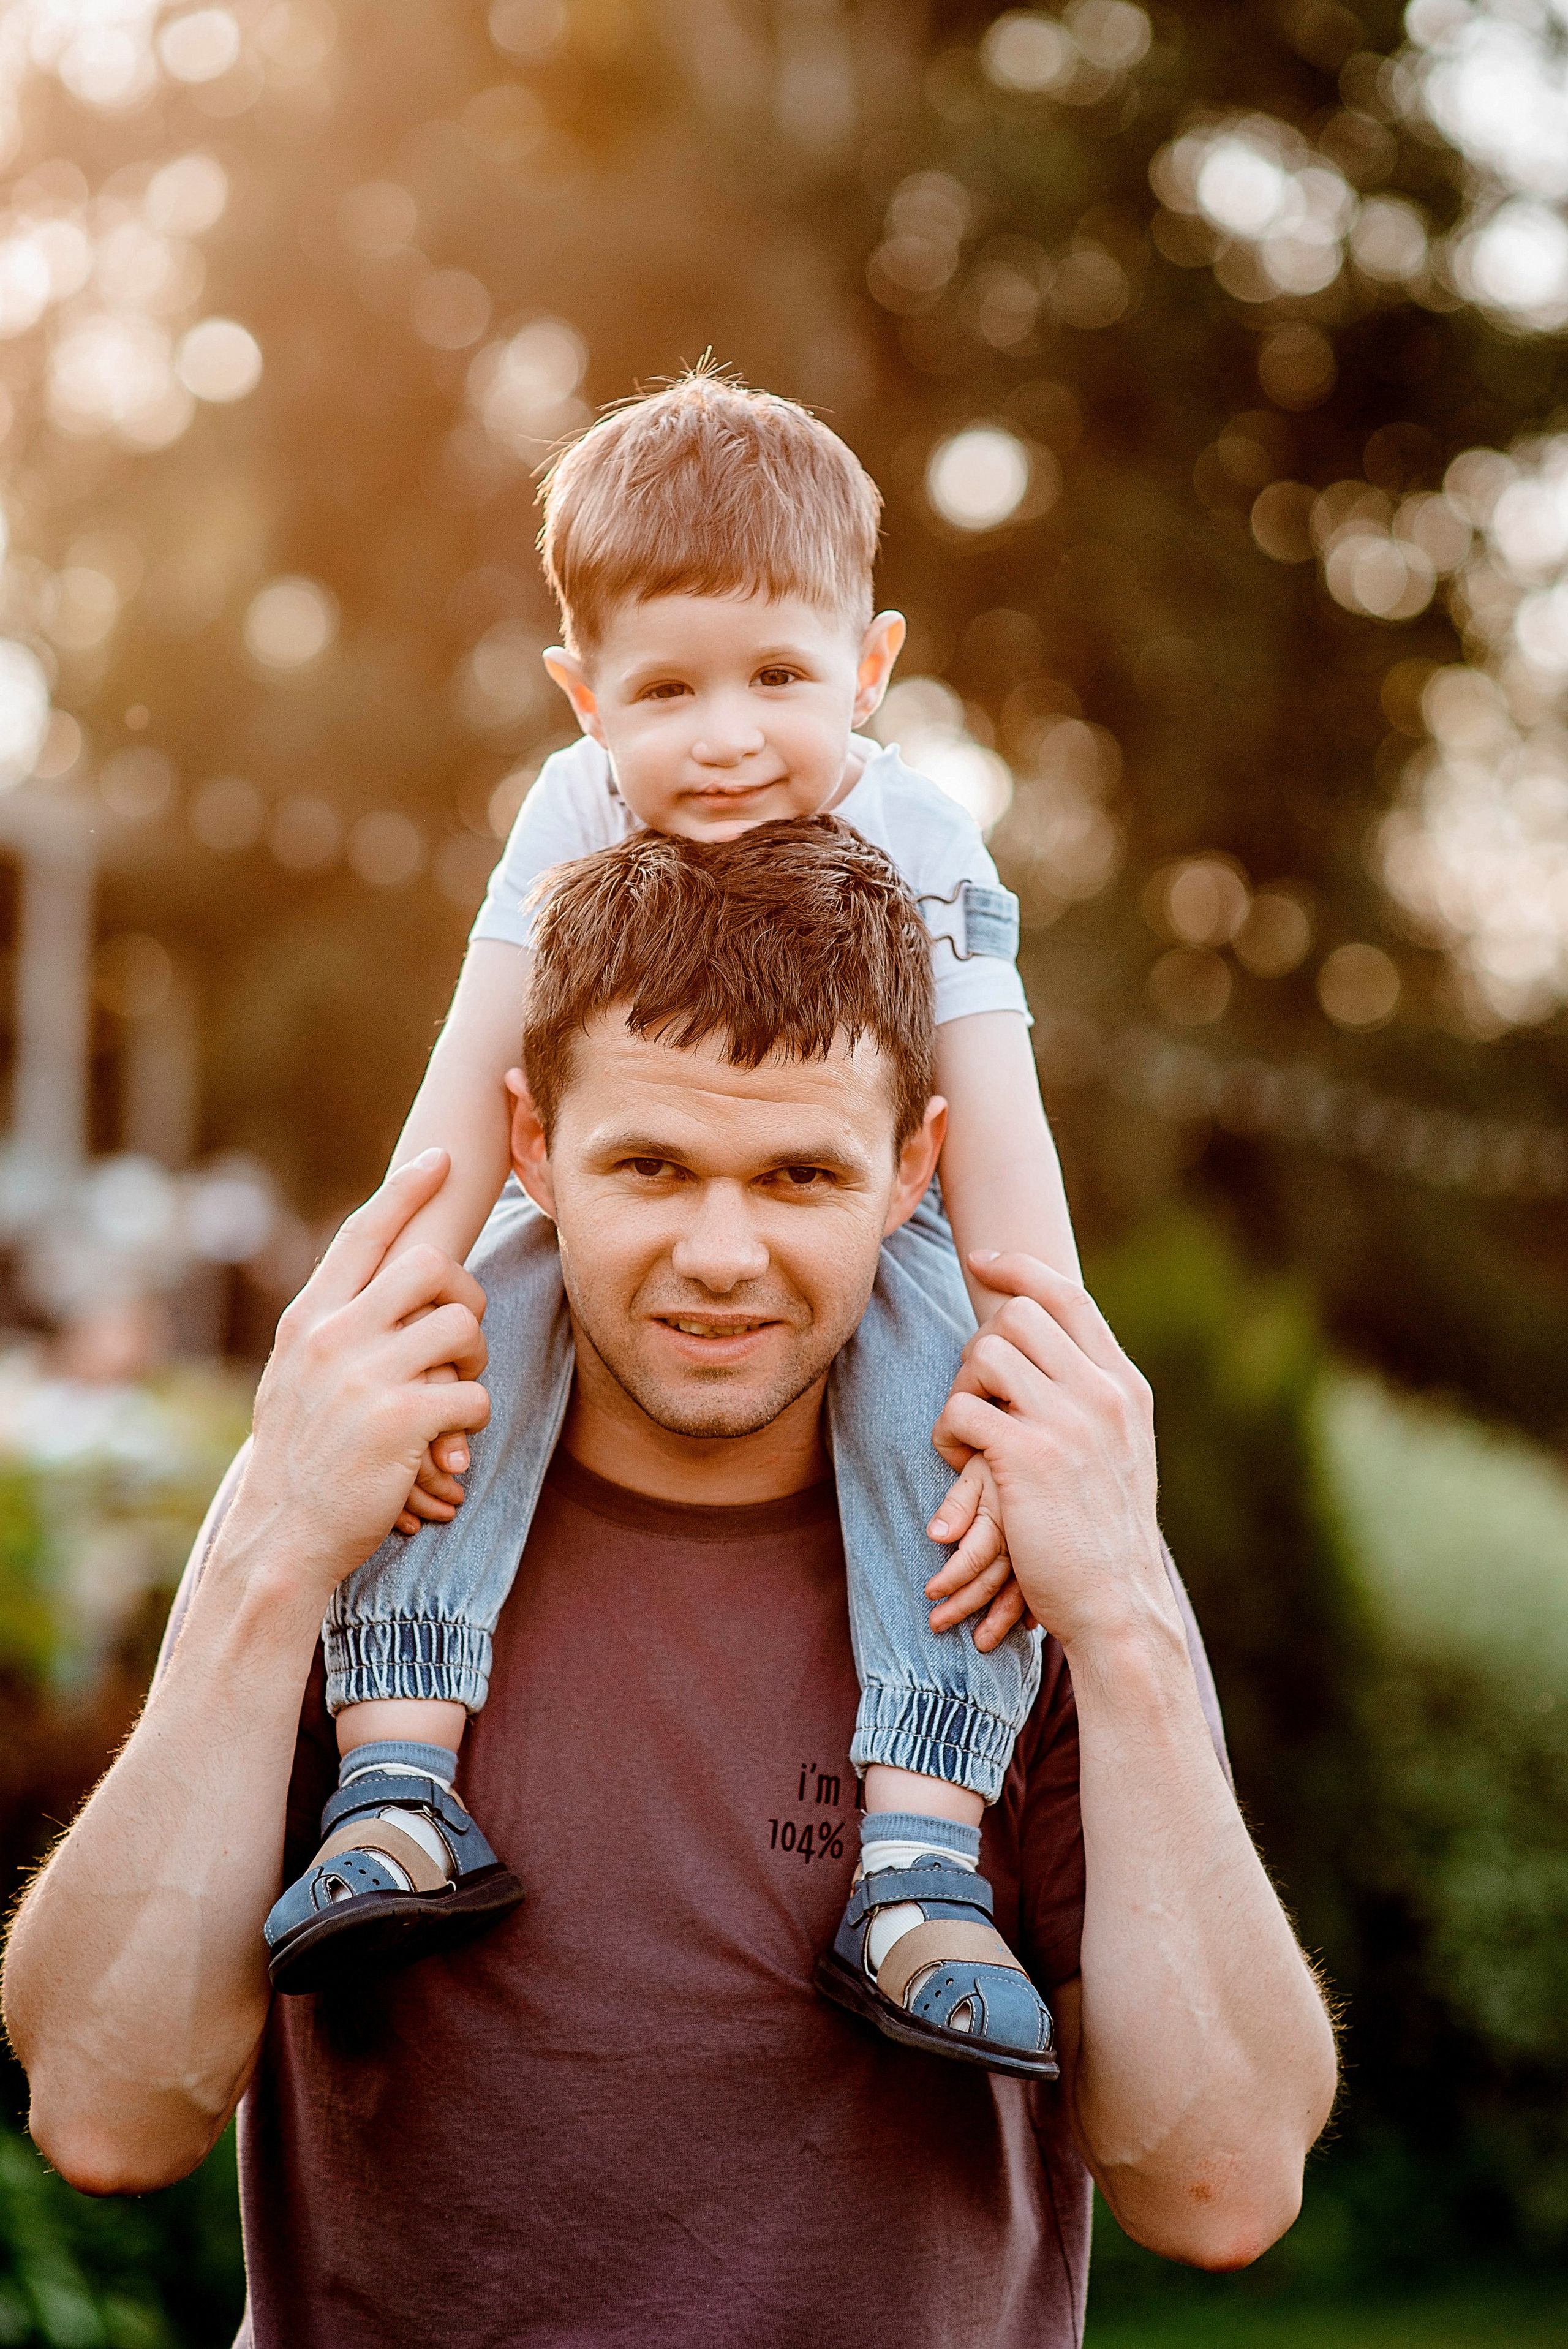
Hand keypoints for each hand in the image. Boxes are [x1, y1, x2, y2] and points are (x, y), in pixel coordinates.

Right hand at [228, 1150, 491, 1597]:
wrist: (282, 1534)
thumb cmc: (300, 1456)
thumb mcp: (296, 1376)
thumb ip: (332, 1326)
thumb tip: (376, 1280)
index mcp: (308, 1320)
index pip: (363, 1234)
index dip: (407, 1191)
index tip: (442, 1158)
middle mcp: (333, 1336)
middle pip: (433, 1266)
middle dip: (465, 1295)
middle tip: (459, 1337)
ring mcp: (365, 1376)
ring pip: (463, 1328)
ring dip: (474, 1362)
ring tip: (452, 1393)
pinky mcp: (401, 1420)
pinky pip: (473, 1394)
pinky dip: (473, 1418)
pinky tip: (447, 1442)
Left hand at [931, 1251, 1171, 1655]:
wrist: (1118, 1604)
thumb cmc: (1106, 1533)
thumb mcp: (1120, 1450)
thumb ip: (1094, 1395)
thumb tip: (1049, 1344)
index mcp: (1126, 1386)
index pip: (1069, 1296)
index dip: (1019, 1270)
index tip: (983, 1263)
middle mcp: (1103, 1393)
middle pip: (1015, 1316)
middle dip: (979, 1348)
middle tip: (978, 1398)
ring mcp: (1068, 1422)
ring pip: (982, 1355)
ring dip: (961, 1393)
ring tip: (971, 1440)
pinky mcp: (1026, 1456)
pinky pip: (960, 1410)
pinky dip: (947, 1436)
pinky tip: (963, 1469)